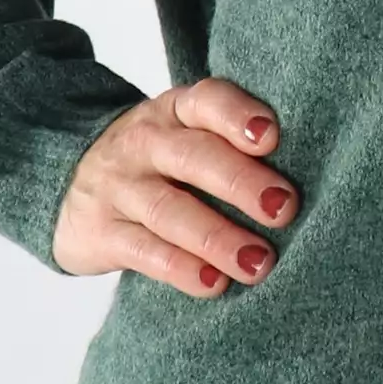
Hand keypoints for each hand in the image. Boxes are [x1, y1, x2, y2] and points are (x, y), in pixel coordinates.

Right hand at [52, 76, 298, 287]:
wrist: (68, 181)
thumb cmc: (159, 163)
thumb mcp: (186, 138)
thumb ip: (233, 148)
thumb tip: (314, 180)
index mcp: (176, 111)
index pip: (207, 101)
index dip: (238, 115)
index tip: (271, 138)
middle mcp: (145, 141)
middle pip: (192, 156)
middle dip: (241, 182)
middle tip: (284, 209)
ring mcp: (118, 186)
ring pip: (168, 209)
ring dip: (217, 236)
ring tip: (258, 263)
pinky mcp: (100, 231)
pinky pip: (142, 250)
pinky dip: (180, 268)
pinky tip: (213, 283)